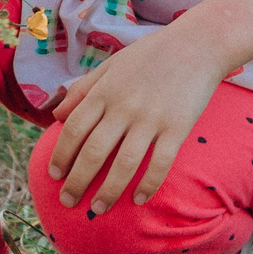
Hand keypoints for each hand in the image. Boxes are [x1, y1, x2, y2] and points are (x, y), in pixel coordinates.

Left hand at [44, 23, 229, 213]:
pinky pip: (159, 164)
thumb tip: (56, 117)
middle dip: (76, 182)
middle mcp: (123, 107)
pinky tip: (138, 200)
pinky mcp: (177, 127)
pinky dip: (148, 185)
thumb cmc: (152, 54)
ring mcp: (151, 119)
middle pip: (93, 152)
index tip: (54, 175)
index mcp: (105, 91)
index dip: (61, 155)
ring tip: (98, 209)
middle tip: (68, 201)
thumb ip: (83, 89)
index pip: (74, 129)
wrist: (198, 44)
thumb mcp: (111, 64)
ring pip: (123, 165)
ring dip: (108, 191)